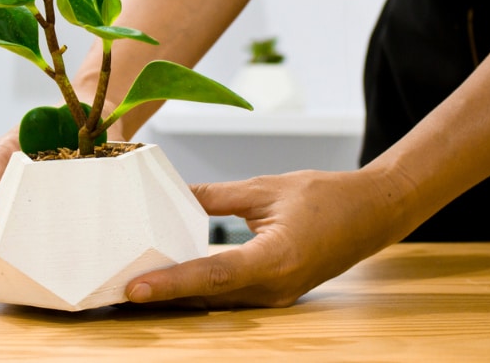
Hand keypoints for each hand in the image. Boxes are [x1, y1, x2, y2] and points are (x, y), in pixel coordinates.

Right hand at [0, 121, 128, 286]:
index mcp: (7, 156)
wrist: (92, 119)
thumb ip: (74, 132)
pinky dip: (20, 260)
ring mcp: (21, 201)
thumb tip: (90, 154)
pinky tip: (27, 282)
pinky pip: (25, 240)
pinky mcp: (43, 217)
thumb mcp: (71, 119)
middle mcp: (7, 182)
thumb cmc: (75, 116)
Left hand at [125, 168, 409, 307]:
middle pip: (207, 297)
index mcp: (275, 259)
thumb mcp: (265, 188)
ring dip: (179, 297)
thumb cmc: (327, 197)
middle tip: (117, 290)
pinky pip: (231, 297)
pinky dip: (201, 291)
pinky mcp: (276, 293)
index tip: (134, 289)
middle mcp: (275, 288)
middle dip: (163, 297)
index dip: (171, 283)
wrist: (372, 213)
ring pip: (217, 302)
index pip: (212, 275)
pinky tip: (177, 279)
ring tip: (138, 288)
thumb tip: (176, 196)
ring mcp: (277, 296)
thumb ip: (216, 197)